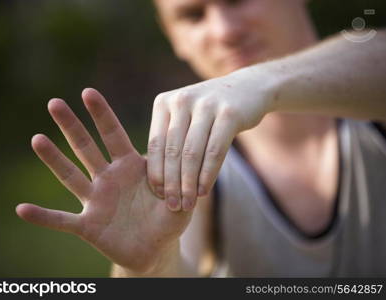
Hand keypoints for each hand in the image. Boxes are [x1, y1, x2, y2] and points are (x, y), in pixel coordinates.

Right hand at [16, 88, 191, 273]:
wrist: (155, 248)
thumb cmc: (169, 218)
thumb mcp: (181, 200)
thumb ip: (183, 183)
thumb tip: (192, 164)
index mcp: (131, 166)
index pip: (114, 135)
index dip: (102, 115)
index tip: (88, 92)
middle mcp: (109, 178)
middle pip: (87, 148)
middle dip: (72, 126)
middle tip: (55, 103)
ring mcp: (96, 200)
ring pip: (71, 177)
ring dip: (53, 160)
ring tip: (37, 139)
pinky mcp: (88, 225)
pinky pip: (62, 220)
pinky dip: (43, 216)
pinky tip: (22, 209)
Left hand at [147, 67, 274, 211]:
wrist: (247, 89)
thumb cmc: (209, 111)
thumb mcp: (184, 117)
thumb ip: (170, 139)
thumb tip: (157, 180)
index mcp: (164, 102)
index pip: (155, 144)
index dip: (156, 172)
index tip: (157, 194)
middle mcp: (182, 100)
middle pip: (172, 151)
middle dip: (171, 182)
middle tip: (172, 205)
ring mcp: (206, 105)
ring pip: (192, 153)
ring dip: (189, 183)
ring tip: (188, 203)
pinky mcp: (229, 114)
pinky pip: (215, 151)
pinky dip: (208, 175)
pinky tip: (204, 191)